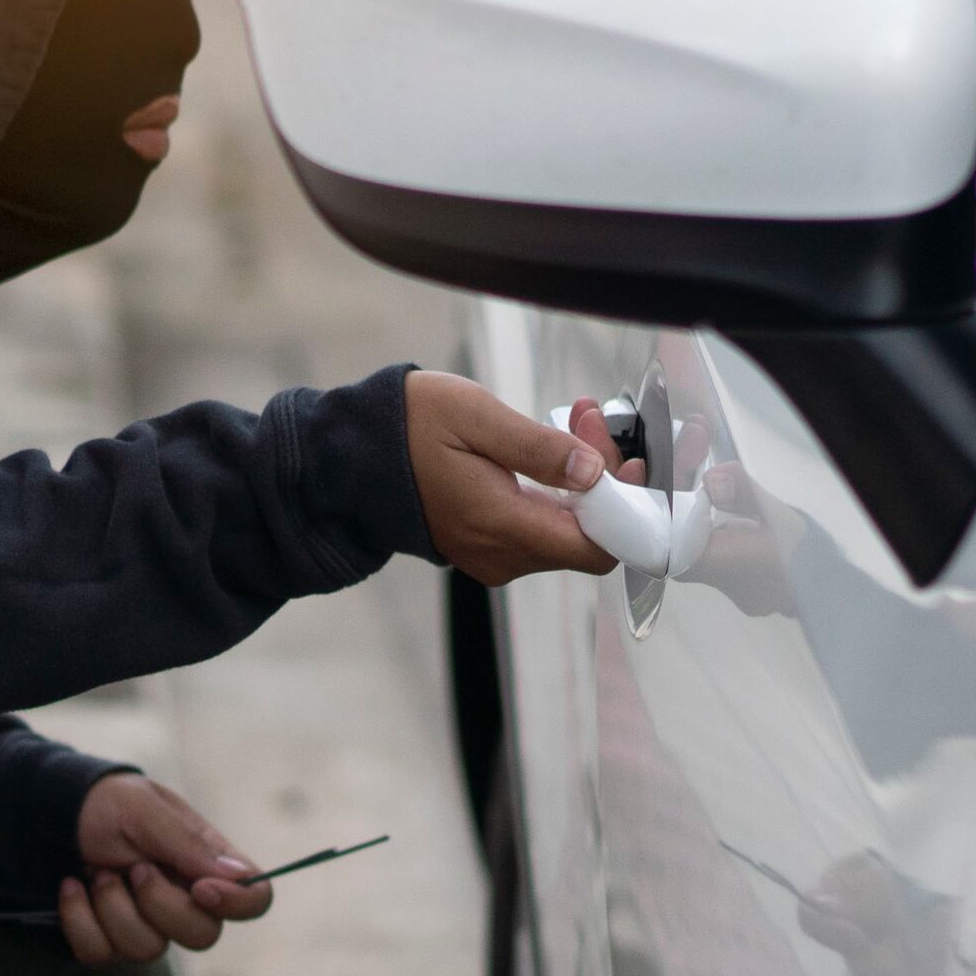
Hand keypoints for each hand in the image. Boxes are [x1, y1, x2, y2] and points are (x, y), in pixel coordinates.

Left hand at [60, 771, 274, 964]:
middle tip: (134, 868)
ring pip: (148, 951)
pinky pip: (101, 955)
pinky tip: (72, 887)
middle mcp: (187, 899)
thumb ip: (189, 843)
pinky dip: (79, 919)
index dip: (237, 904)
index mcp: (208, 863)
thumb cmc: (108, 803)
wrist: (55, 815)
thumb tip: (240, 877)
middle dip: (160, 905)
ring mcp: (149, 924)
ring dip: (113, 907)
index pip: (255, 899)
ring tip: (99, 872)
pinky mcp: (111, 941)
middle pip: (203, 937)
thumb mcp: (145, 808)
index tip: (200, 888)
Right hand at [408, 372, 617, 585]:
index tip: (623, 453)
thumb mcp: (476, 417)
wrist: (352, 456)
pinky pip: (540, 529)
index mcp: (500, 526)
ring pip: (565, 532)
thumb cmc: (408, 427)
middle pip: (585, 537)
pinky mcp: (488, 548)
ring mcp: (494, 557)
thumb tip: (595, 474)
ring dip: (580, 480)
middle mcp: (501, 555)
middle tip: (587, 418)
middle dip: (602, 477)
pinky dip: (556, 492)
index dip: (624, 506)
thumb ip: (540, 449)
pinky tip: (547, 450)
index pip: (595, 547)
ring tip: (571, 421)